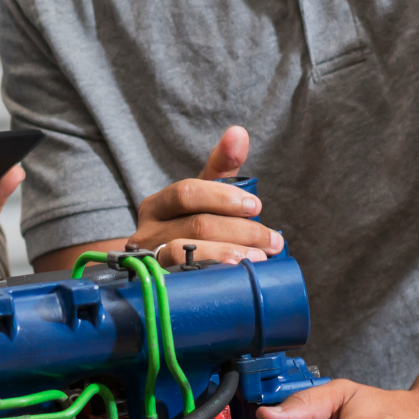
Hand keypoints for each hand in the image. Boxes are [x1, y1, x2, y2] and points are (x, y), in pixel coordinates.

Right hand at [131, 126, 282, 264]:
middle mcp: (147, 232)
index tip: (256, 206)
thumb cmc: (188, 229)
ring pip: (187, 252)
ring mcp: (150, 262)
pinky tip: (233, 274)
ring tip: (258, 258)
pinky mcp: (158, 286)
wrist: (159, 275)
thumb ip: (221, 167)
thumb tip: (239, 132)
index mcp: (157, 206)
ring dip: (228, 252)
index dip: (222, 198)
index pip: (186, 193)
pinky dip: (211, 273)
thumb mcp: (202, 198)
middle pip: (195, 225)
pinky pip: (182, 278)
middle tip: (271, 241)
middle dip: (241, 231)